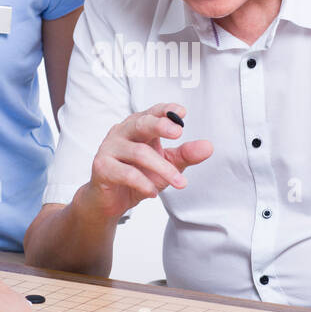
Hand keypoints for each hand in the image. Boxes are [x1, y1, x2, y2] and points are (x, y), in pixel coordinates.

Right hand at [83, 103, 212, 221]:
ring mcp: (109, 148)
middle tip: (178, 133)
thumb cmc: (139, 175)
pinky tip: (153, 193)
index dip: (166, 110)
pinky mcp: (102, 167)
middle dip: (160, 126)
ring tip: (180, 182)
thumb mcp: (167, 165)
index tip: (183, 112)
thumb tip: (208, 146)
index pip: (152, 112)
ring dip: (163, 168)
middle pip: (141, 124)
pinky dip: (143, 183)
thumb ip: (185, 155)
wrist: (111, 201)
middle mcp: (122, 132)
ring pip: (139, 152)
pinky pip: (126, 173)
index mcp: (138, 126)